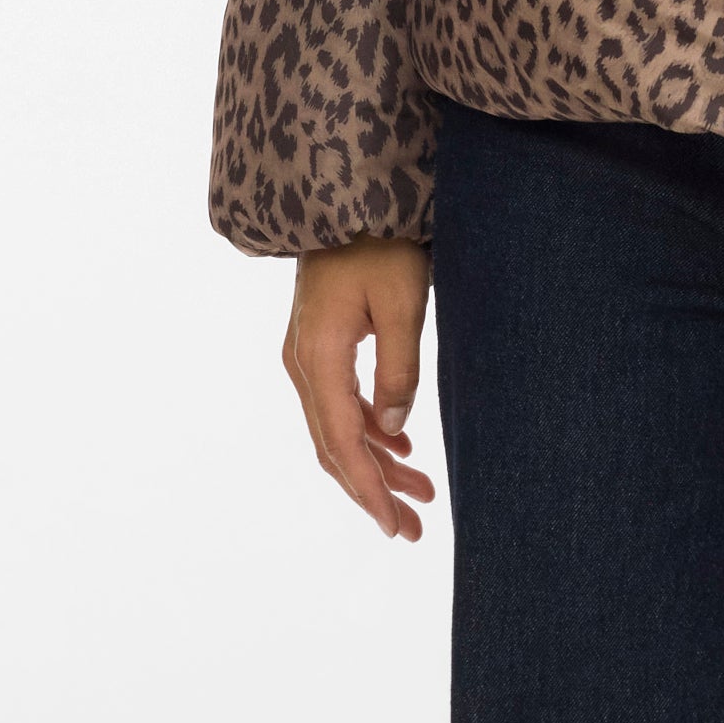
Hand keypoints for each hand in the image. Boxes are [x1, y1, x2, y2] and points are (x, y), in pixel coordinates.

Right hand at [282, 241, 434, 540]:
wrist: (347, 194)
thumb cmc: (382, 242)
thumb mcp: (404, 305)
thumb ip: (399, 372)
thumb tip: (394, 431)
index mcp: (319, 358)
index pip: (344, 444)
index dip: (369, 491)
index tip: (394, 526)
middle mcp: (303, 363)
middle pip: (335, 446)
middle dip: (372, 491)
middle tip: (412, 528)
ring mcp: (307, 354)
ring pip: (337, 428)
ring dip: (376, 463)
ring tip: (419, 493)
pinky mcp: (320, 344)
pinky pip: (339, 403)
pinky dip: (369, 432)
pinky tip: (401, 446)